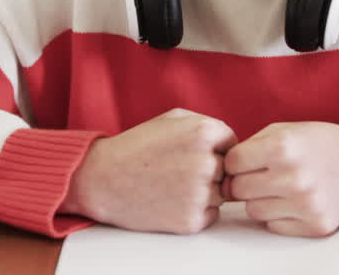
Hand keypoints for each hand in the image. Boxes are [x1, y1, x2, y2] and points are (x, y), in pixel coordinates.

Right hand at [60, 108, 236, 233]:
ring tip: (173, 184)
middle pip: (228, 170)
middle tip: (179, 170)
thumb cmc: (137, 147)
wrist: (103, 179)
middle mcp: (206, 162)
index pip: (233, 143)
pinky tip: (171, 200)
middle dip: (211, 170)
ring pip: (221, 193)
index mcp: (204, 132)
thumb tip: (234, 144)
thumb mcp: (172, 118)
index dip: (216, 149)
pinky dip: (196, 210)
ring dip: (204, 191)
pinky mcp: (192, 220)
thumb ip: (207, 125)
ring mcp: (200, 193)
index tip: (194, 153)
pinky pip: (211, 215)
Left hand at [223, 122, 338, 236]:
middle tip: (262, 175)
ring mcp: (305, 205)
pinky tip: (294, 200)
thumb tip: (225, 173)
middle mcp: (293, 178)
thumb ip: (252, 146)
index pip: (232, 163)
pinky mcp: (314, 226)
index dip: (237, 161)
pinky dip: (278, 215)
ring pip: (253, 211)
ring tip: (280, 187)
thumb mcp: (285, 129)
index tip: (248, 160)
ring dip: (261, 200)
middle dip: (245, 182)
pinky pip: (273, 226)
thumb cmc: (319, 143)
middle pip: (239, 189)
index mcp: (283, 147)